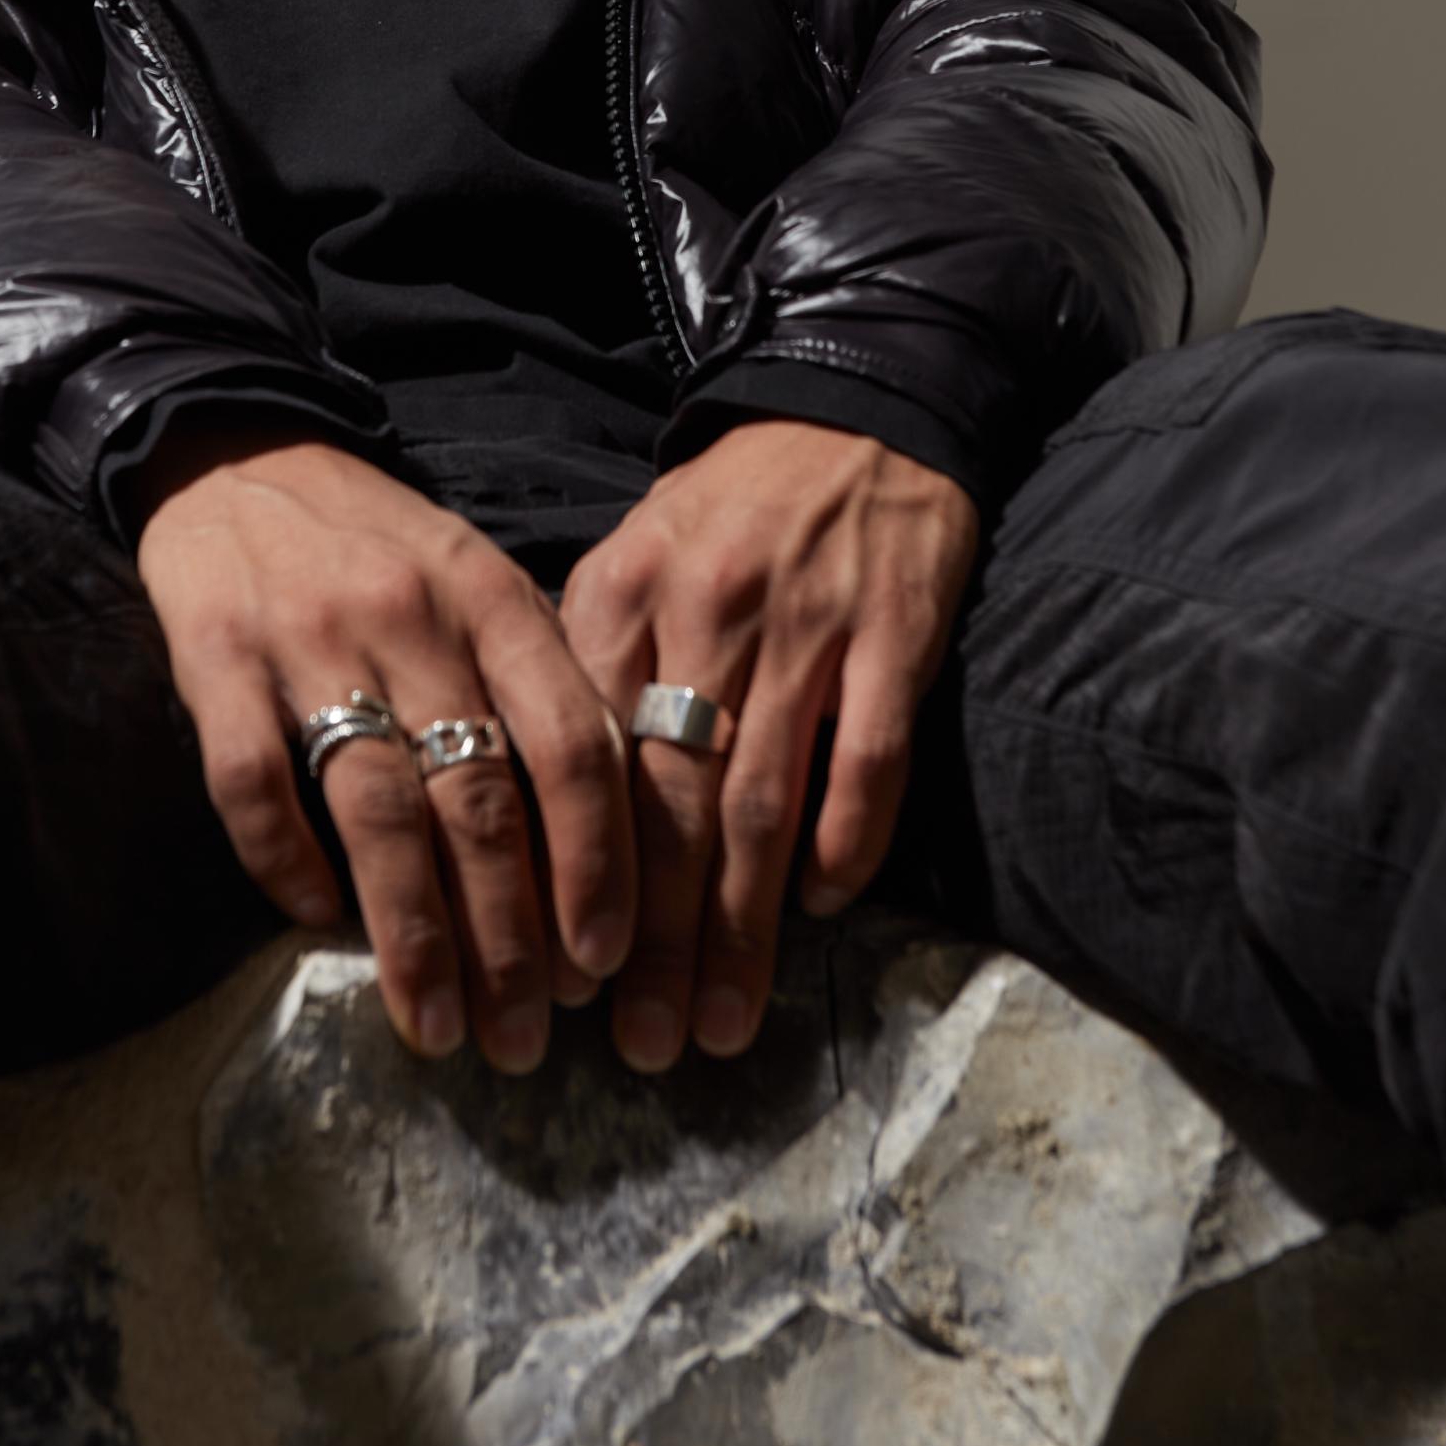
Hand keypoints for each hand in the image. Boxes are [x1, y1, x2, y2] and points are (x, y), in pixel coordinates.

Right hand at [137, 419, 635, 1071]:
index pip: (572, 744)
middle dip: (511, 936)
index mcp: (493, 600)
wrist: (240, 460)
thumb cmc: (381, 546)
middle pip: (479, 800)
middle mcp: (413, 619)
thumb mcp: (479, 584)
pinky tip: (314, 922)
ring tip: (437, 1023)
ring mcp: (311, 639)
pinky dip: (286, 864)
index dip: (597, 862)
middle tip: (526, 1034)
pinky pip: (253, 784)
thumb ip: (539, 684)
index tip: (606, 961)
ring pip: (378, 810)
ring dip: (414, 933)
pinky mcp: (216, 659)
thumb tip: (611, 839)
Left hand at [559, 418, 977, 1069]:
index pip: (588, 761)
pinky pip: (869, 757)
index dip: (574, 876)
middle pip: (672, 805)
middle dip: (654, 938)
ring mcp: (810, 625)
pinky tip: (819, 904)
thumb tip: (546, 795)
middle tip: (640, 1040)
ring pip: (763, 800)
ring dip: (741, 925)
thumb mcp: (636, 552)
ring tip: (722, 1018)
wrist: (857, 404)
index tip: (563, 972)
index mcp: (625, 593)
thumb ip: (594, 659)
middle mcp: (709, 612)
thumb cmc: (735, 502)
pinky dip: (845, 839)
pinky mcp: (898, 633)